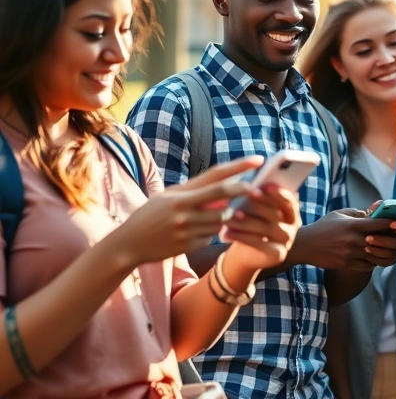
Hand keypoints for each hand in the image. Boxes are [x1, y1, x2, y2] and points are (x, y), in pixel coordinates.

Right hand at [112, 156, 262, 265]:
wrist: (128, 244)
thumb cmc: (151, 215)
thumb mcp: (168, 197)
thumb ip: (195, 192)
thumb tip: (224, 190)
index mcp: (180, 194)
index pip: (216, 177)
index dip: (239, 167)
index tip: (258, 160)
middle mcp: (184, 211)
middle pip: (223, 198)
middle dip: (242, 191)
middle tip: (254, 189)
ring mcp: (186, 230)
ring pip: (221, 220)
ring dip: (222, 217)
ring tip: (206, 217)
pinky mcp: (188, 246)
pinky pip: (210, 237)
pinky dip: (208, 234)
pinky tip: (192, 233)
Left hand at [221, 184, 301, 271]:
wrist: (248, 253)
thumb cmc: (252, 224)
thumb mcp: (256, 211)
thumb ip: (259, 198)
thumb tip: (252, 181)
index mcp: (291, 212)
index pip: (288, 201)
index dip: (278, 193)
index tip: (265, 184)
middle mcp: (292, 226)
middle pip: (277, 214)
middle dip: (261, 204)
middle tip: (248, 195)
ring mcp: (287, 241)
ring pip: (266, 228)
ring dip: (246, 221)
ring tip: (230, 216)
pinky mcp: (277, 254)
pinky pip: (258, 243)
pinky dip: (240, 237)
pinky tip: (226, 233)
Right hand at [298, 207, 395, 271]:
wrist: (305, 245)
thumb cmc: (323, 227)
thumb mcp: (339, 215)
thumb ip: (358, 213)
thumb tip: (375, 212)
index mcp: (352, 225)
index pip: (378, 224)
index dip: (391, 224)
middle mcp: (353, 240)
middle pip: (380, 241)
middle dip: (391, 240)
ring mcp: (350, 254)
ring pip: (376, 255)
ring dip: (385, 253)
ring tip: (391, 250)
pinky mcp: (347, 264)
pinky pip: (367, 265)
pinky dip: (374, 262)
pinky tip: (376, 258)